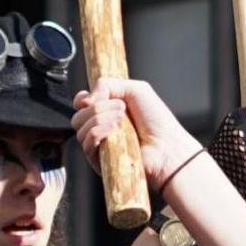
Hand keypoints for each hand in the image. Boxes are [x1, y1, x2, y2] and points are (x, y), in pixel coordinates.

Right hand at [72, 79, 202, 187]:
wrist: (167, 146)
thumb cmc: (156, 120)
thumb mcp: (135, 89)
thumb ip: (107, 84)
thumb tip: (85, 99)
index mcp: (108, 111)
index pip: (81, 105)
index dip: (82, 99)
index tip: (91, 98)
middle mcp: (101, 128)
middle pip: (78, 116)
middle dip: (97, 107)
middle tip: (120, 107)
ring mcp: (100, 145)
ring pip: (80, 128)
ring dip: (99, 117)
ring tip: (122, 118)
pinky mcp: (99, 161)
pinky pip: (87, 143)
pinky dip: (98, 131)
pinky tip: (113, 129)